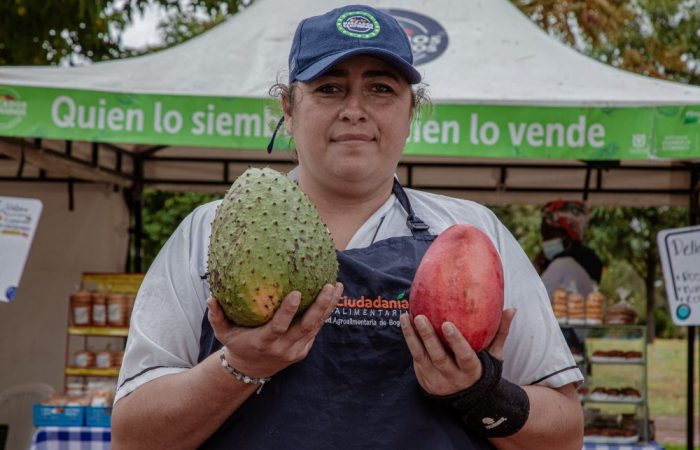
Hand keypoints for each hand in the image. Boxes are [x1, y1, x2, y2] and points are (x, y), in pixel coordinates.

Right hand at [207, 282, 343, 377]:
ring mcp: (296, 350)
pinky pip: (316, 329)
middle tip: (329, 285)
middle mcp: (283, 348)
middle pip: (306, 327)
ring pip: (316, 327)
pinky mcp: (304, 350)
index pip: (279, 327)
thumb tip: (210, 297)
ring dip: (328, 307)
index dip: (288, 312)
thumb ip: (217, 316)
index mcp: (264, 342)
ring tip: (337, 286)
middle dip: (319, 306)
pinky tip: (333, 294)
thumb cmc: (237, 344)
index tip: (297, 292)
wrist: (250, 370)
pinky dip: (326, 312)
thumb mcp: (223, 333)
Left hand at [400, 308, 515, 395]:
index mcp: (472, 370)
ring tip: (406, 317)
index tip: (447, 324)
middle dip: (429, 337)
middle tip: (420, 317)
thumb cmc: (483, 368)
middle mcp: (453, 377)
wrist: (468, 399)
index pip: (464, 356)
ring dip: (413, 337)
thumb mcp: (494, 355)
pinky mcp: (424, 378)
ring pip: (422, 357)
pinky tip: (405, 322)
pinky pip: (415, 357)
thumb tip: (511, 309)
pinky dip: (409, 340)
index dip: (456, 342)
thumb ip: (500, 332)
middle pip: (439, 357)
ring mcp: (436, 379)